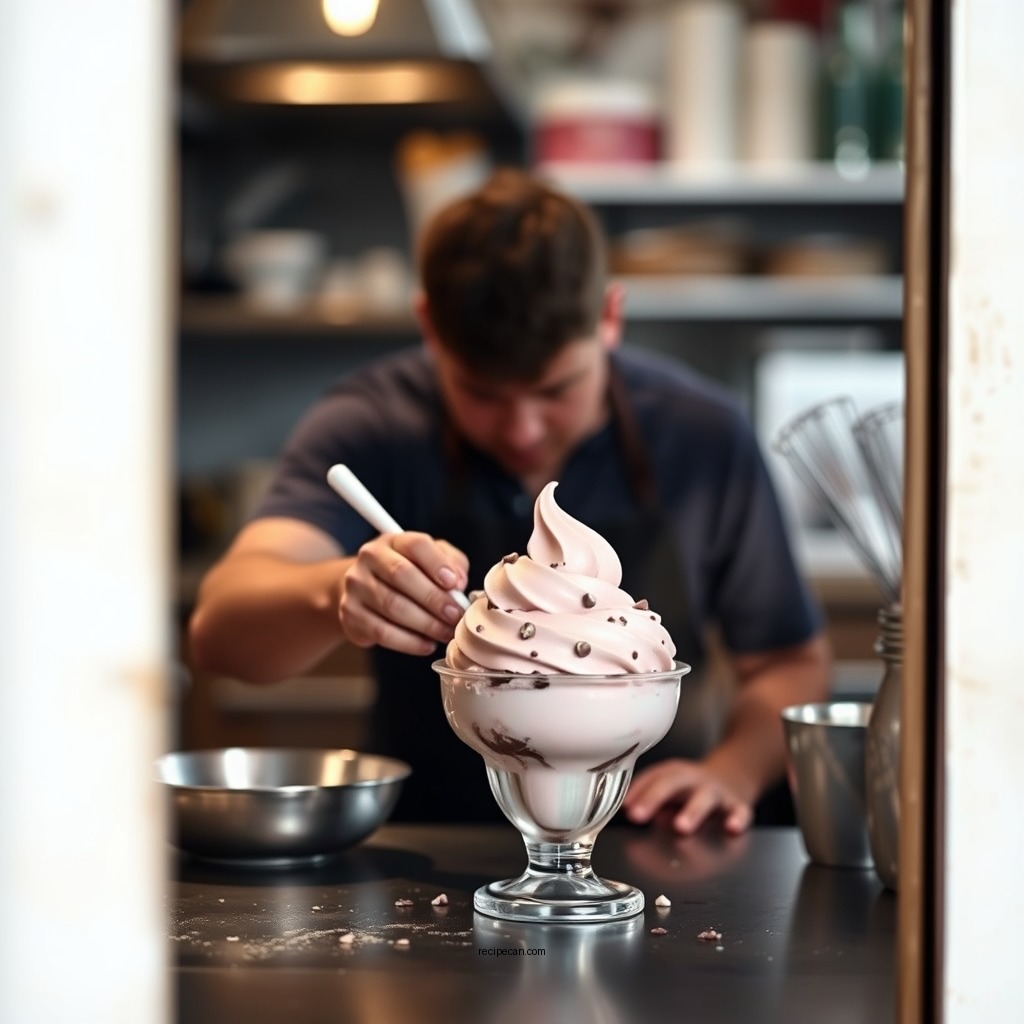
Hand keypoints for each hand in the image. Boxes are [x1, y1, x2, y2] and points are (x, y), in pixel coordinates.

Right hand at [339, 532, 468, 655]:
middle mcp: (370, 558)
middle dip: (434, 598)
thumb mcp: (432, 561)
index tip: (455, 584)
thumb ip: (452, 564)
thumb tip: (459, 582)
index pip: (415, 544)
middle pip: (402, 574)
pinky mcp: (350, 614)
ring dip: (425, 623)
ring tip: (446, 632)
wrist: (365, 590)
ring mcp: (356, 586)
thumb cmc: (407, 574)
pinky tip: (427, 644)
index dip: (437, 563)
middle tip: (455, 616)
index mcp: (393, 540)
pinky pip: (381, 631)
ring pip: (392, 605)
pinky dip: (408, 642)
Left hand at [622, 759, 754, 835]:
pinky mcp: (738, 805)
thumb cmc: (692, 787)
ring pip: (705, 798)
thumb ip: (648, 797)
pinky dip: (737, 819)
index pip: (651, 779)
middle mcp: (693, 779)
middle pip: (672, 783)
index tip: (623, 808)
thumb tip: (626, 811)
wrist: (734, 776)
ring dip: (692, 811)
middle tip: (637, 815)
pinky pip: (740, 811)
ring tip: (681, 827)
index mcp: (673, 773)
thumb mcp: (669, 785)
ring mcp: (716, 791)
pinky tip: (731, 828)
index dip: (636, 792)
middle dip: (653, 798)